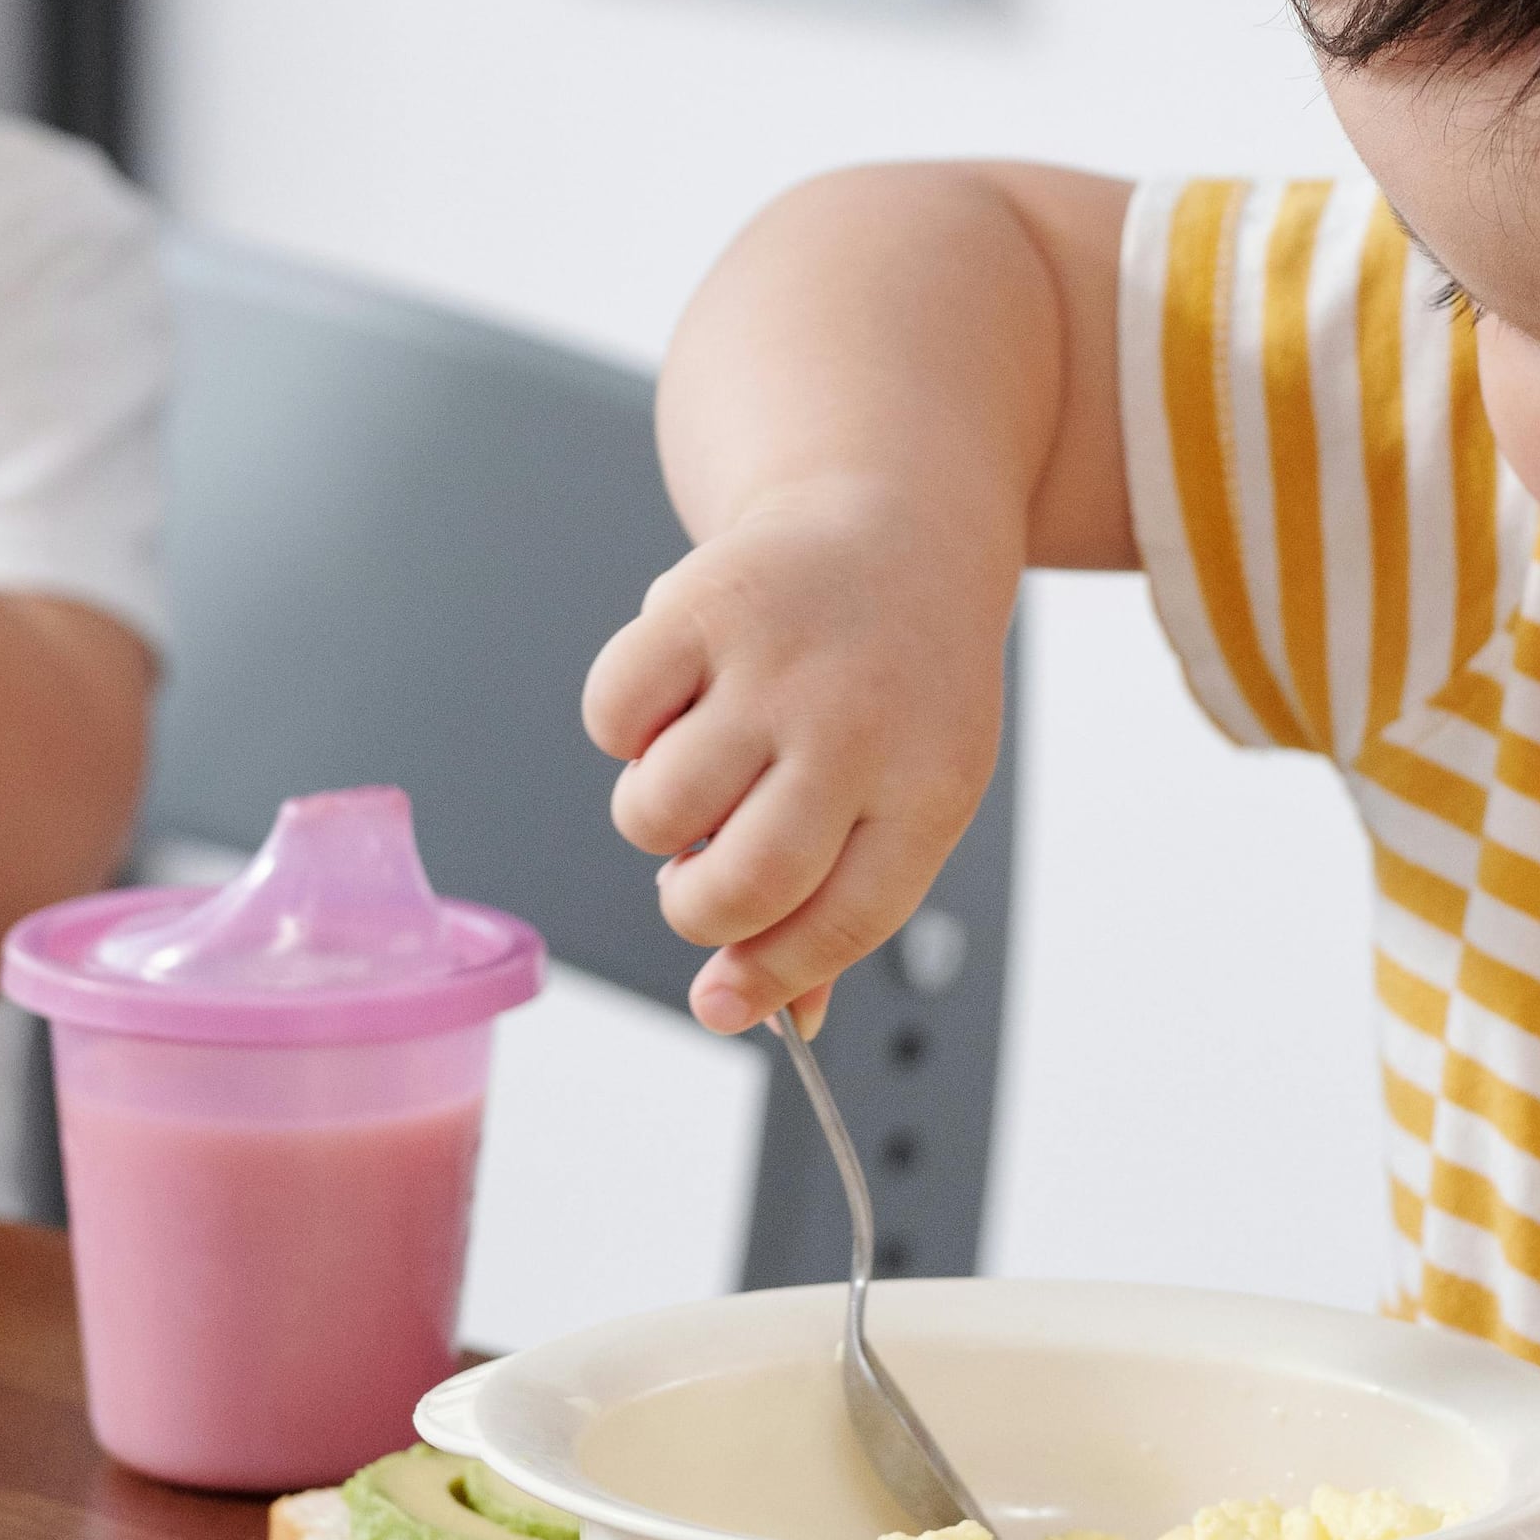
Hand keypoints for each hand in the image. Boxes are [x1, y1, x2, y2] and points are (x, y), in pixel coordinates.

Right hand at [581, 472, 1014, 1032]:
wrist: (899, 525)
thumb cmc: (901, 687)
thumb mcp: (914, 795)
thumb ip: (840, 910)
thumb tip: (745, 1014)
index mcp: (928, 787)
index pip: (839, 924)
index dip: (768, 980)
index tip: (722, 999)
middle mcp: (856, 726)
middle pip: (742, 885)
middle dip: (696, 910)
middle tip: (698, 880)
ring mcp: (775, 662)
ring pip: (657, 811)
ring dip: (654, 818)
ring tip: (699, 772)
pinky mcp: (702, 602)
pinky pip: (611, 717)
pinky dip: (622, 730)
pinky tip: (676, 704)